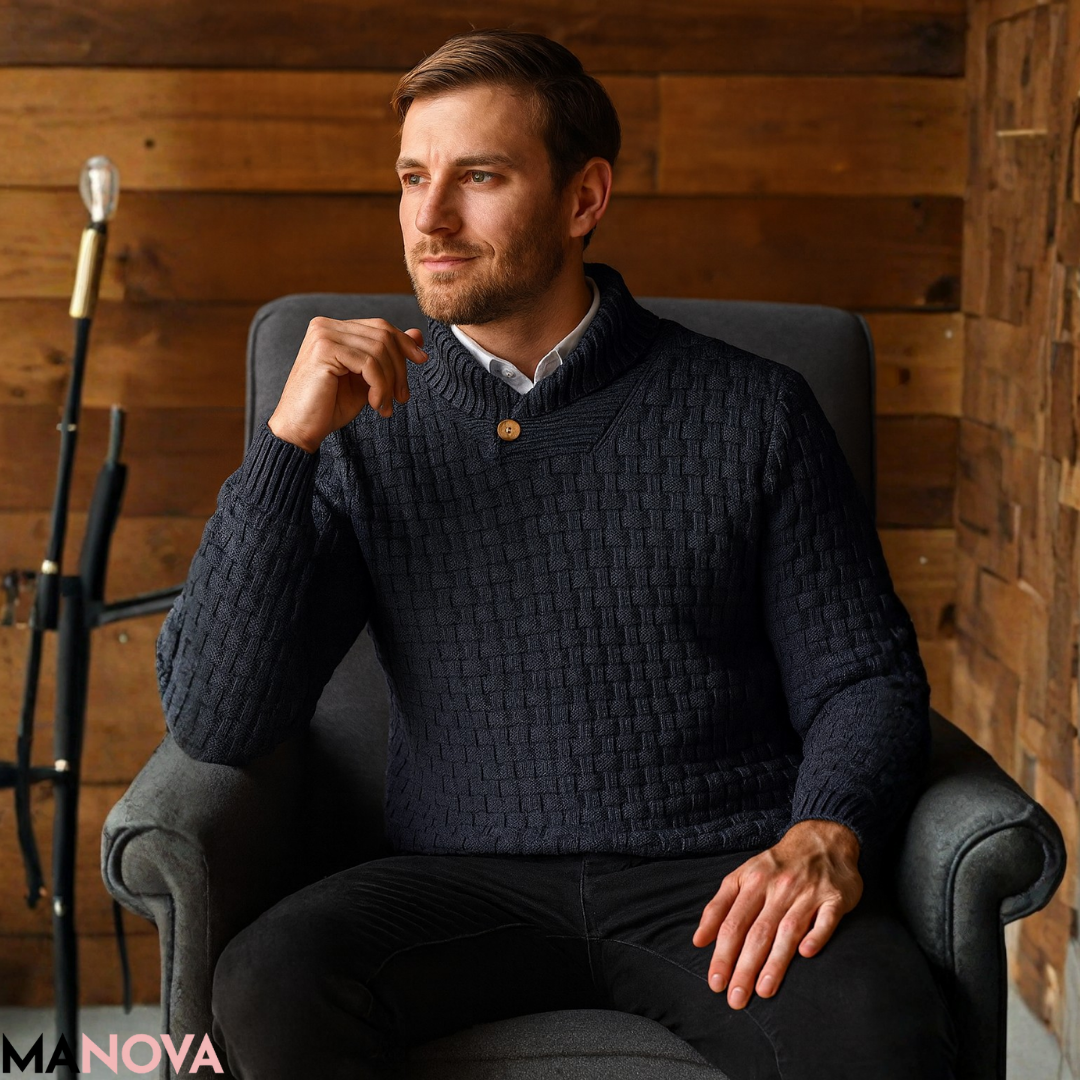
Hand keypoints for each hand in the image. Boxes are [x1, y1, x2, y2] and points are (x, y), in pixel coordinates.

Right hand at [268, 317, 428, 452]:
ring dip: (389, 382)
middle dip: (399, 368)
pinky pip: (369, 363)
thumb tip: (418, 335)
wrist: (299, 430)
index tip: (422, 360)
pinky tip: (375, 404)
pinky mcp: (324, 350)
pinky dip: (380, 385)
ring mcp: (323, 335)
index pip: (380, 327)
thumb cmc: (329, 408)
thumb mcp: (367, 380)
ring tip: (385, 405)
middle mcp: (326, 325)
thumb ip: (388, 358)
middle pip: (383, 336)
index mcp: (334, 329)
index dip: (404, 343)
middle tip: (402, 397)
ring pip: (379, 350)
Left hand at [692, 819, 862, 1009]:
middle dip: (744, 967)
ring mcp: (807, 892)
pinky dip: (816, 936)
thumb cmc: (776, 865)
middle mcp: (778, 887)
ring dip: (775, 962)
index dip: (722, 953)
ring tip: (763, 990)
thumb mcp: (742, 876)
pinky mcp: (835, 898)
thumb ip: (719, 907)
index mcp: (752, 882)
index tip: (715, 982)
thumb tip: (699, 940)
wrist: (822, 839)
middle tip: (735, 998)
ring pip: (787, 930)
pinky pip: (825, 920)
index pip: (732, 922)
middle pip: (757, 932)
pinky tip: (806, 955)